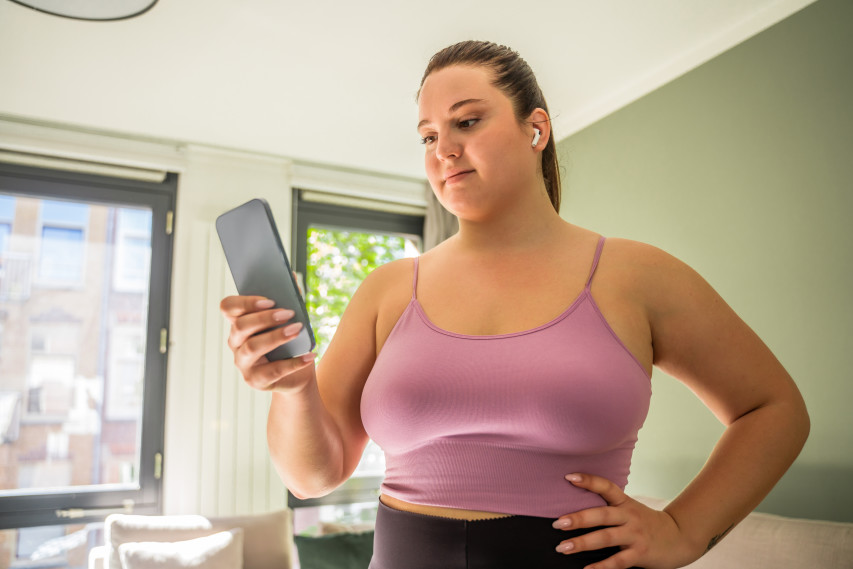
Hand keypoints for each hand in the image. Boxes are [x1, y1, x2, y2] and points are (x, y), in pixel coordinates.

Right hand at [220, 295, 315, 391]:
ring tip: (297, 330)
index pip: (228, 307)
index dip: (245, 302)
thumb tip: (294, 281)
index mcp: (239, 323)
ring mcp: (243, 363)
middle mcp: (236, 343)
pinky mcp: (256, 380)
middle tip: (289, 313)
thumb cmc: (290, 344)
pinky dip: (294, 362)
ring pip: (252, 347)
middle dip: (264, 318)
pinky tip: (309, 355)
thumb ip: (288, 302)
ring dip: (276, 336)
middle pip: (240, 326)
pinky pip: (273, 370)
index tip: (270, 301)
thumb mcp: (289, 322)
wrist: (296, 375)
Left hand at [552, 473, 699, 568]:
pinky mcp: (640, 554)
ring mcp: (635, 535)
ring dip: (583, 543)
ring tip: (563, 547)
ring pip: (607, 538)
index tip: (569, 477)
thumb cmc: (644, 523)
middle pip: (602, 515)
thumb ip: (609, 507)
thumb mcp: (629, 508)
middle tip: (558, 523)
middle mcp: (629, 516)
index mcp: (625, 502)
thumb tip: (574, 509)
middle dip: (578, 519)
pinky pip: (618, 561)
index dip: (588, 480)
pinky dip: (602, 566)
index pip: (606, 486)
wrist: (678, 538)